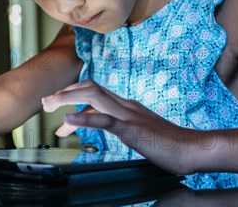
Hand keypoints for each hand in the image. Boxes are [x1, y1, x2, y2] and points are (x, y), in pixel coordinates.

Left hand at [42, 79, 196, 174]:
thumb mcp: (139, 131)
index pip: (95, 92)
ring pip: (93, 96)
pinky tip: (68, 121)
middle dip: (65, 93)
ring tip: (50, 105)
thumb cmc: (169, 144)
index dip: (73, 94)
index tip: (56, 104)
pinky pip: (105, 120)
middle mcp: (125, 105)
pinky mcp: (132, 130)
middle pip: (90, 88)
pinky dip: (84, 119)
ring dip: (68, 98)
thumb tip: (103, 125)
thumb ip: (121, 125)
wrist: (193, 149)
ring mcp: (128, 116)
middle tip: (45, 103)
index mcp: (126, 106)